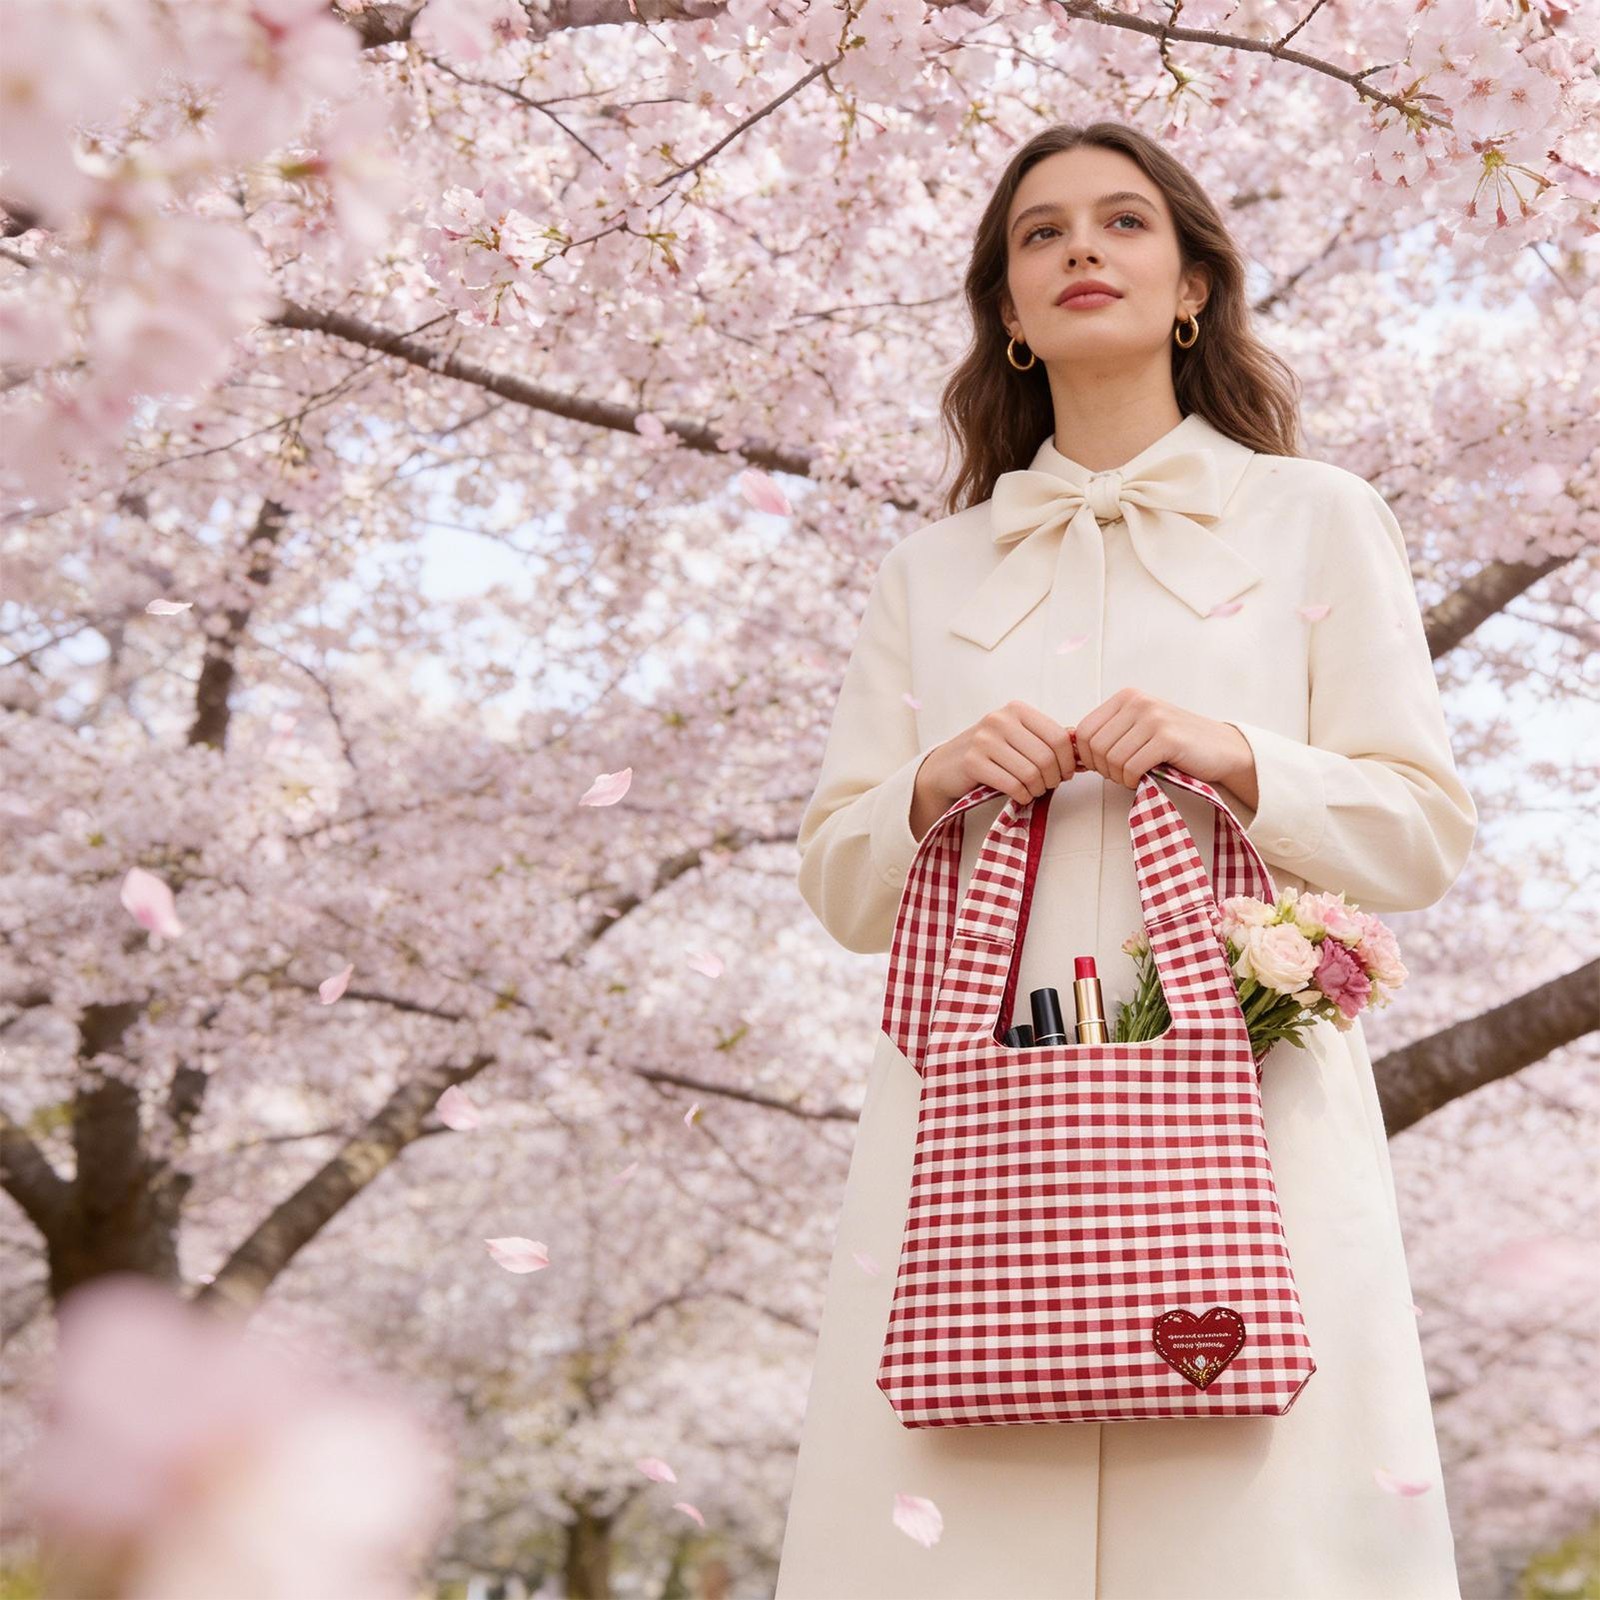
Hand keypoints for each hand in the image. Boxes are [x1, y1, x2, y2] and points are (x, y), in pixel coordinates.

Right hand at [915, 699, 1078, 816]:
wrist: (946, 767)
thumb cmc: (989, 753)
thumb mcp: (1018, 737)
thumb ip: (1047, 738)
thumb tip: (1082, 745)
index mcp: (1017, 709)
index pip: (1059, 737)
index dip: (1068, 761)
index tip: (1065, 773)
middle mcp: (1000, 720)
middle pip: (1046, 757)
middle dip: (1053, 778)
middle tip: (1048, 785)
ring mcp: (984, 740)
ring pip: (1031, 773)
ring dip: (1037, 789)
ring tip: (1033, 791)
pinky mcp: (973, 762)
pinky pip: (1012, 785)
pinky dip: (1022, 796)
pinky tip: (1019, 795)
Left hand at [1068, 688, 1253, 793]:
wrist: (1222, 749)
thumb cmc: (1175, 745)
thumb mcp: (1136, 730)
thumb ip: (1107, 734)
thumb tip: (1068, 748)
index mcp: (1125, 697)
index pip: (1084, 732)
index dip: (1089, 757)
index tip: (1106, 767)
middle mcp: (1137, 702)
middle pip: (1094, 747)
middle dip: (1104, 769)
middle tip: (1124, 774)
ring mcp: (1153, 718)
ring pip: (1111, 759)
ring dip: (1120, 777)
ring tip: (1137, 775)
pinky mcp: (1167, 738)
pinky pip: (1131, 767)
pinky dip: (1134, 780)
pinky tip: (1146, 778)